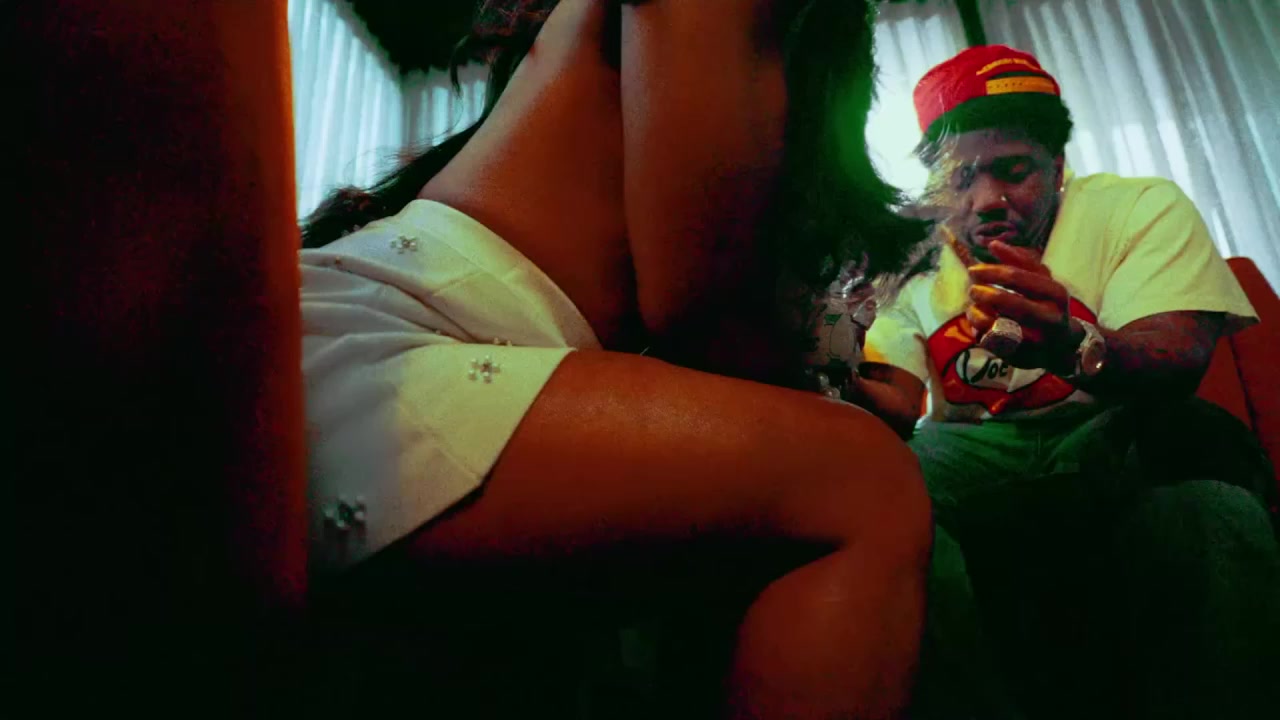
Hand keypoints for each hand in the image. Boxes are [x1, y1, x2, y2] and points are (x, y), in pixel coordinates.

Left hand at [966, 241, 1081, 370]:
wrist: (1063, 346)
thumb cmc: (1047, 306)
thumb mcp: (1042, 282)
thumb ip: (1020, 262)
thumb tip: (992, 244)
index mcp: (1055, 292)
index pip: (1016, 276)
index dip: (990, 271)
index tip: (973, 270)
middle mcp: (1049, 316)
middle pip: (1006, 300)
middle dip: (982, 293)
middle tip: (972, 290)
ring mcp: (1036, 339)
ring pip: (996, 323)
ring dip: (977, 313)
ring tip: (973, 308)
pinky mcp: (1022, 356)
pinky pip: (991, 342)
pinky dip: (979, 331)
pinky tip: (978, 326)